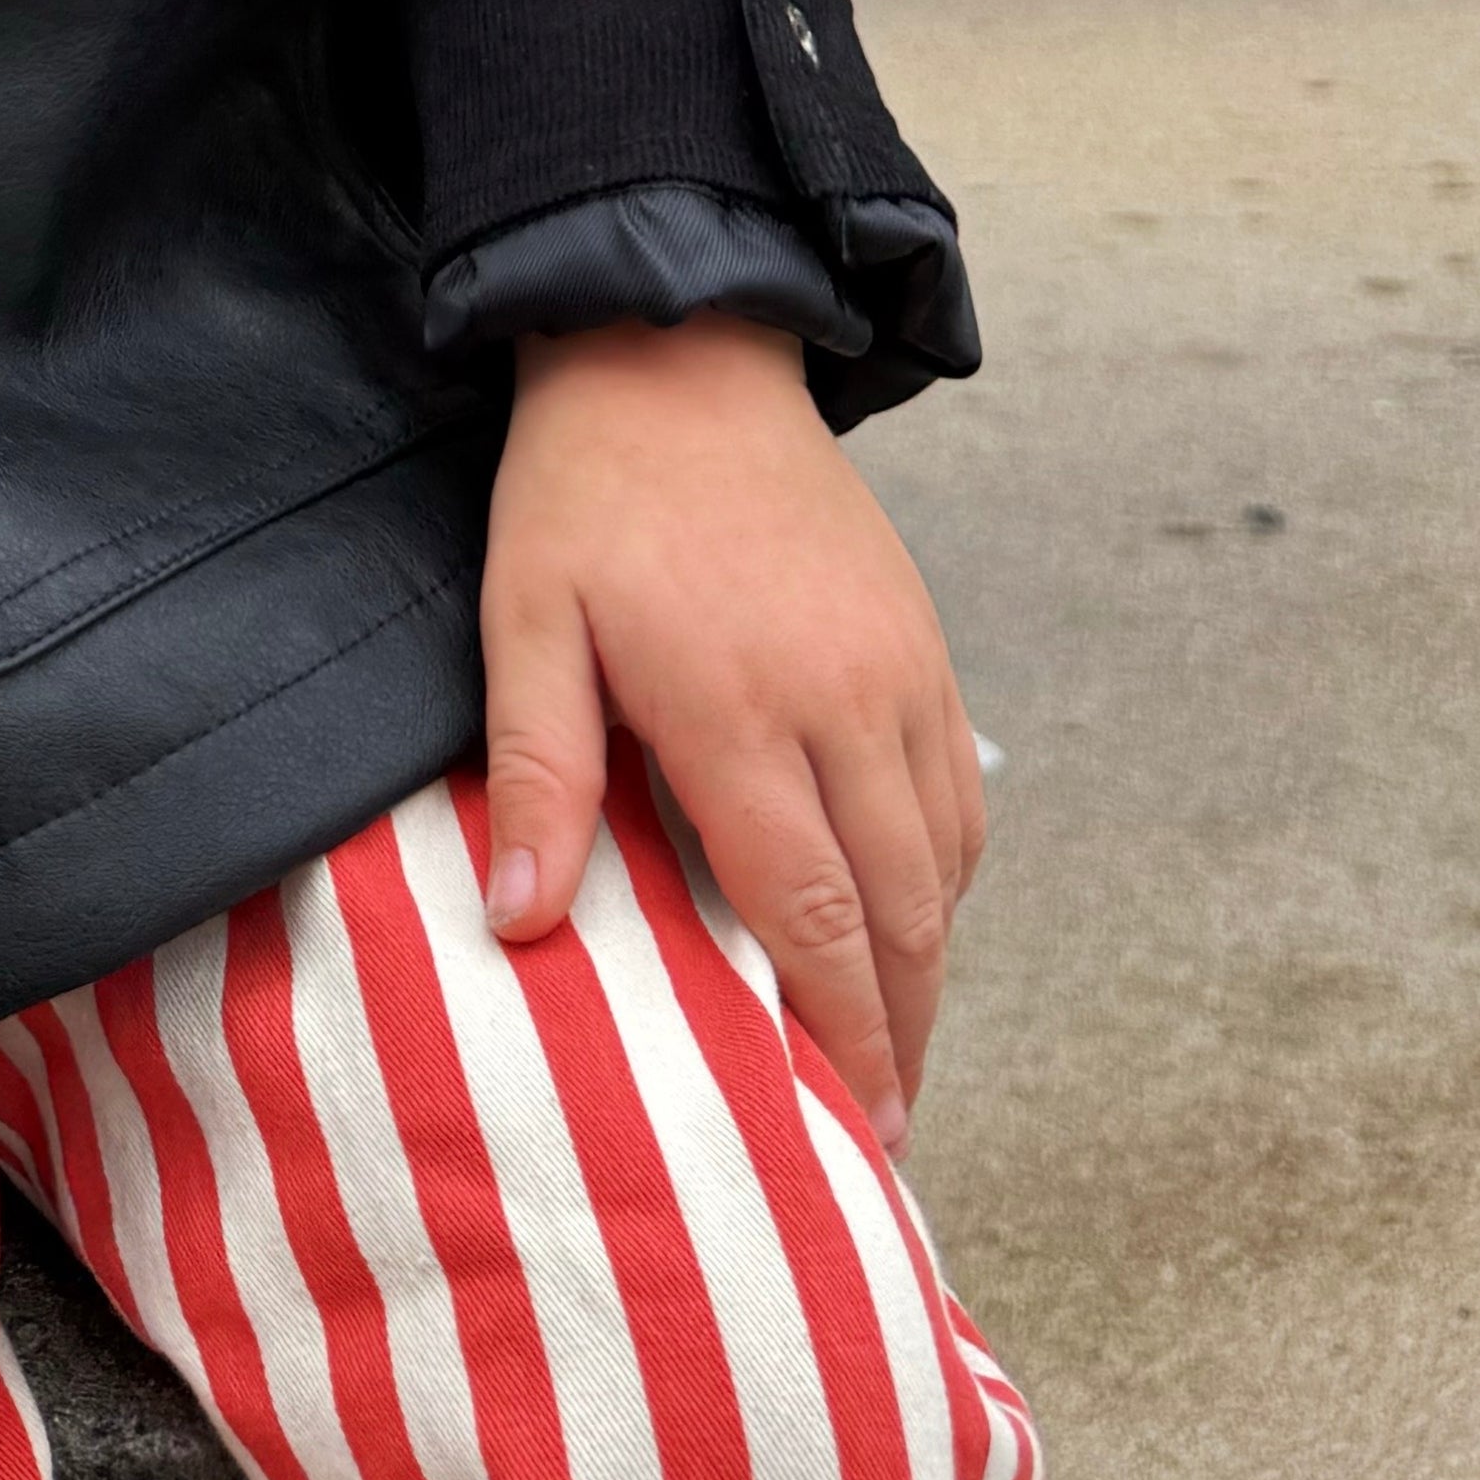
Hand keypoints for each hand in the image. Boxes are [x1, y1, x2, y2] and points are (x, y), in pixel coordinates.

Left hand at [478, 312, 981, 1156]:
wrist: (675, 352)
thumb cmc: (584, 493)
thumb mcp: (527, 620)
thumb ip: (536, 773)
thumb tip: (521, 921)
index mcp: (741, 710)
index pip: (815, 916)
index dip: (842, 1034)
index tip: (855, 1127)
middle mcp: (845, 700)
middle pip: (904, 911)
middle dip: (903, 1030)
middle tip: (887, 1124)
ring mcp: (900, 668)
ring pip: (946, 858)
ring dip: (930, 959)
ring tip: (895, 1039)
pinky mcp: (922, 638)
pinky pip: (958, 790)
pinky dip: (944, 872)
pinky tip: (907, 911)